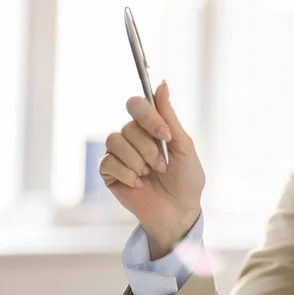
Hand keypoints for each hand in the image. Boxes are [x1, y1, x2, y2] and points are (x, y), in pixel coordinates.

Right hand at [99, 80, 204, 258]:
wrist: (179, 211)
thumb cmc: (186, 178)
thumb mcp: (183, 146)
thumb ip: (169, 116)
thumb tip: (162, 84)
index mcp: (151, 127)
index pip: (137, 104)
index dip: (149, 117)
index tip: (166, 136)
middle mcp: (133, 136)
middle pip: (128, 126)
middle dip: (149, 148)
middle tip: (163, 166)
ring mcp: (119, 154)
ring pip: (114, 141)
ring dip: (138, 160)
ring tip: (151, 174)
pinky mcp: (109, 173)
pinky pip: (108, 162)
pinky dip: (127, 173)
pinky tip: (139, 184)